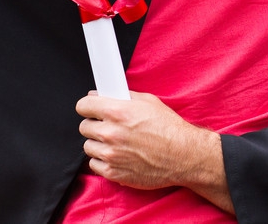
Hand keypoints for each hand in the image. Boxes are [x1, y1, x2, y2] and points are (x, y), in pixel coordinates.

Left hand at [76, 91, 232, 213]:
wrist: (183, 155)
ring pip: (88, 146)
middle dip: (95, 124)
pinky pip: (94, 164)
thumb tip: (104, 95)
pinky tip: (118, 155)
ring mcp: (110, 154)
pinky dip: (103, 160)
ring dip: (99, 143)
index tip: (90, 108)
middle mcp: (111, 133)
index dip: (88, 106)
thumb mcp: (150, 102)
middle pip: (84, 126)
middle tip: (109, 126)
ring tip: (117, 142)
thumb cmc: (170, 129)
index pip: (84, 105)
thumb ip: (124, 97)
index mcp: (118, 112)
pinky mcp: (112, 172)